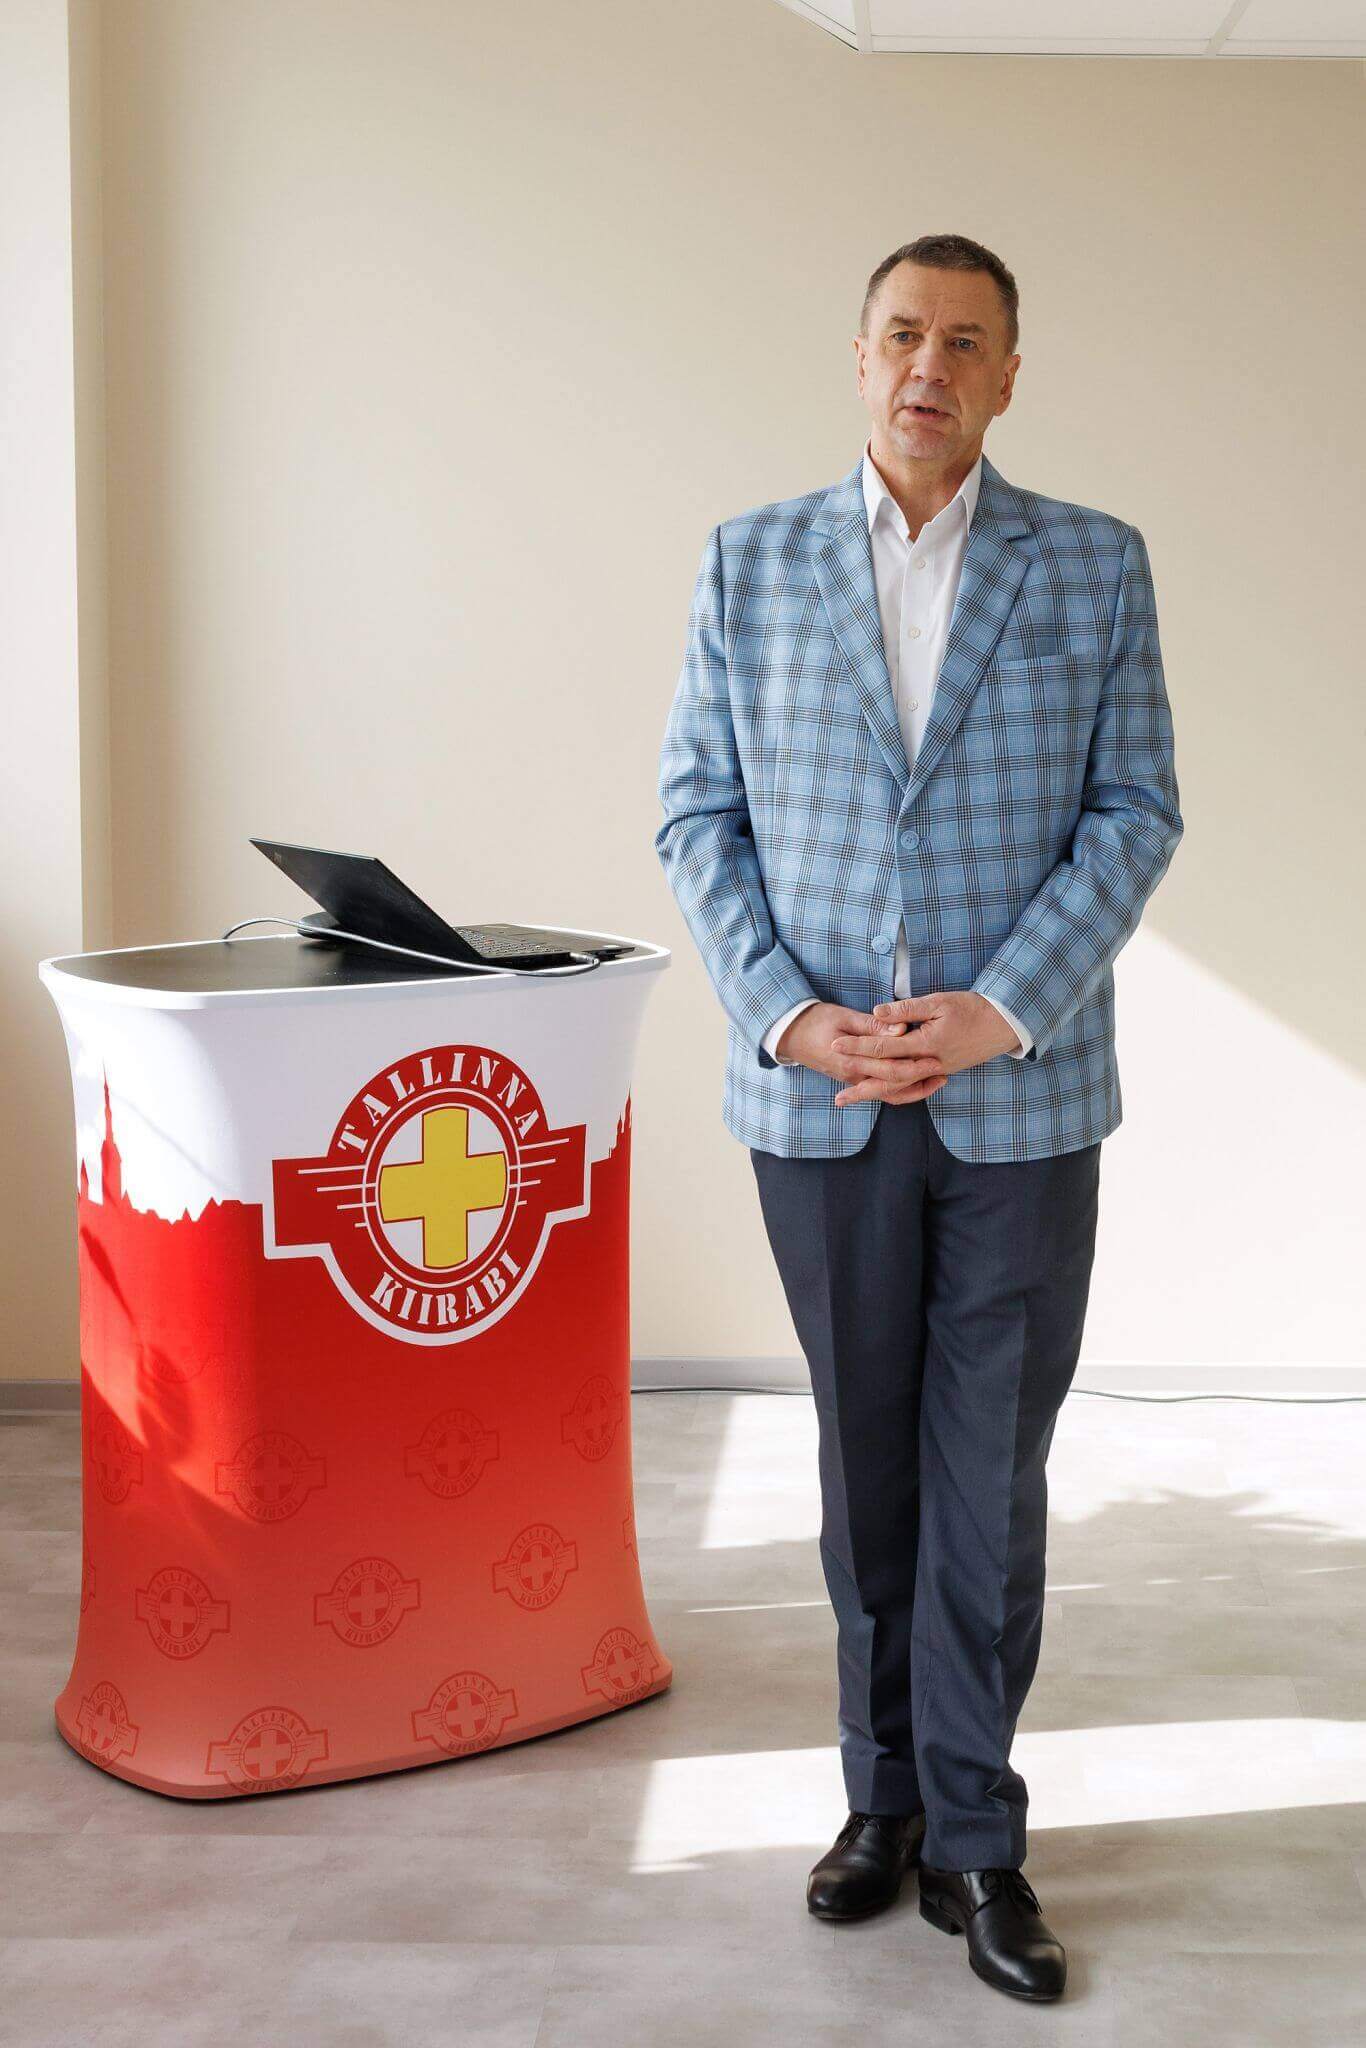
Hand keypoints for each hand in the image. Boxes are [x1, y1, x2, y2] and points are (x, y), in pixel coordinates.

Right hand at [776, 1001, 947, 1105]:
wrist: (790, 1035)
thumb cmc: (816, 1020)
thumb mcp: (843, 1017)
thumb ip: (873, 1025)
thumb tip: (900, 1028)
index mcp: (852, 1061)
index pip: (891, 1069)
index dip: (916, 1066)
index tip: (937, 1059)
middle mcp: (854, 1076)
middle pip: (894, 1085)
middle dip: (921, 1080)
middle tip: (943, 1071)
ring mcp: (853, 1080)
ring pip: (889, 1094)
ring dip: (914, 1090)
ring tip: (937, 1081)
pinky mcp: (853, 1079)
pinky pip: (880, 1092)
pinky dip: (900, 1091)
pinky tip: (916, 1084)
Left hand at [827, 990, 1019, 1106]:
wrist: (1004, 1025)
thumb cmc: (972, 1008)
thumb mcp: (939, 1002)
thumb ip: (906, 1010)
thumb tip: (876, 1013)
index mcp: (926, 1044)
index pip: (884, 1047)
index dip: (857, 1046)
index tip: (835, 1045)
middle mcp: (929, 1063)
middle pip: (887, 1078)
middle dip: (859, 1080)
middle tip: (835, 1089)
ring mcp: (935, 1071)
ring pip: (898, 1088)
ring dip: (872, 1093)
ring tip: (849, 1098)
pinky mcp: (939, 1072)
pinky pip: (911, 1088)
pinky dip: (893, 1092)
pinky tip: (878, 1091)